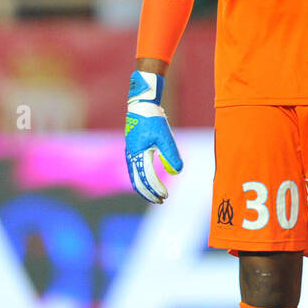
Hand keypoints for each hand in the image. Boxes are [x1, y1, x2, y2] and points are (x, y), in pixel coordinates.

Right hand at [125, 71, 182, 202]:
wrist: (141, 105)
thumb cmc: (153, 120)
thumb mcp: (165, 137)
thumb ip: (171, 154)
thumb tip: (176, 172)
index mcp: (138, 154)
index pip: (147, 178)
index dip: (156, 189)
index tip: (165, 196)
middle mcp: (131, 156)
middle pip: (137, 181)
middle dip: (149, 193)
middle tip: (160, 201)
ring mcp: (130, 153)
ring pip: (134, 176)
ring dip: (144, 187)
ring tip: (155, 194)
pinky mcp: (132, 150)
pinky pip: (135, 169)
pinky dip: (141, 178)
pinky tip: (149, 180)